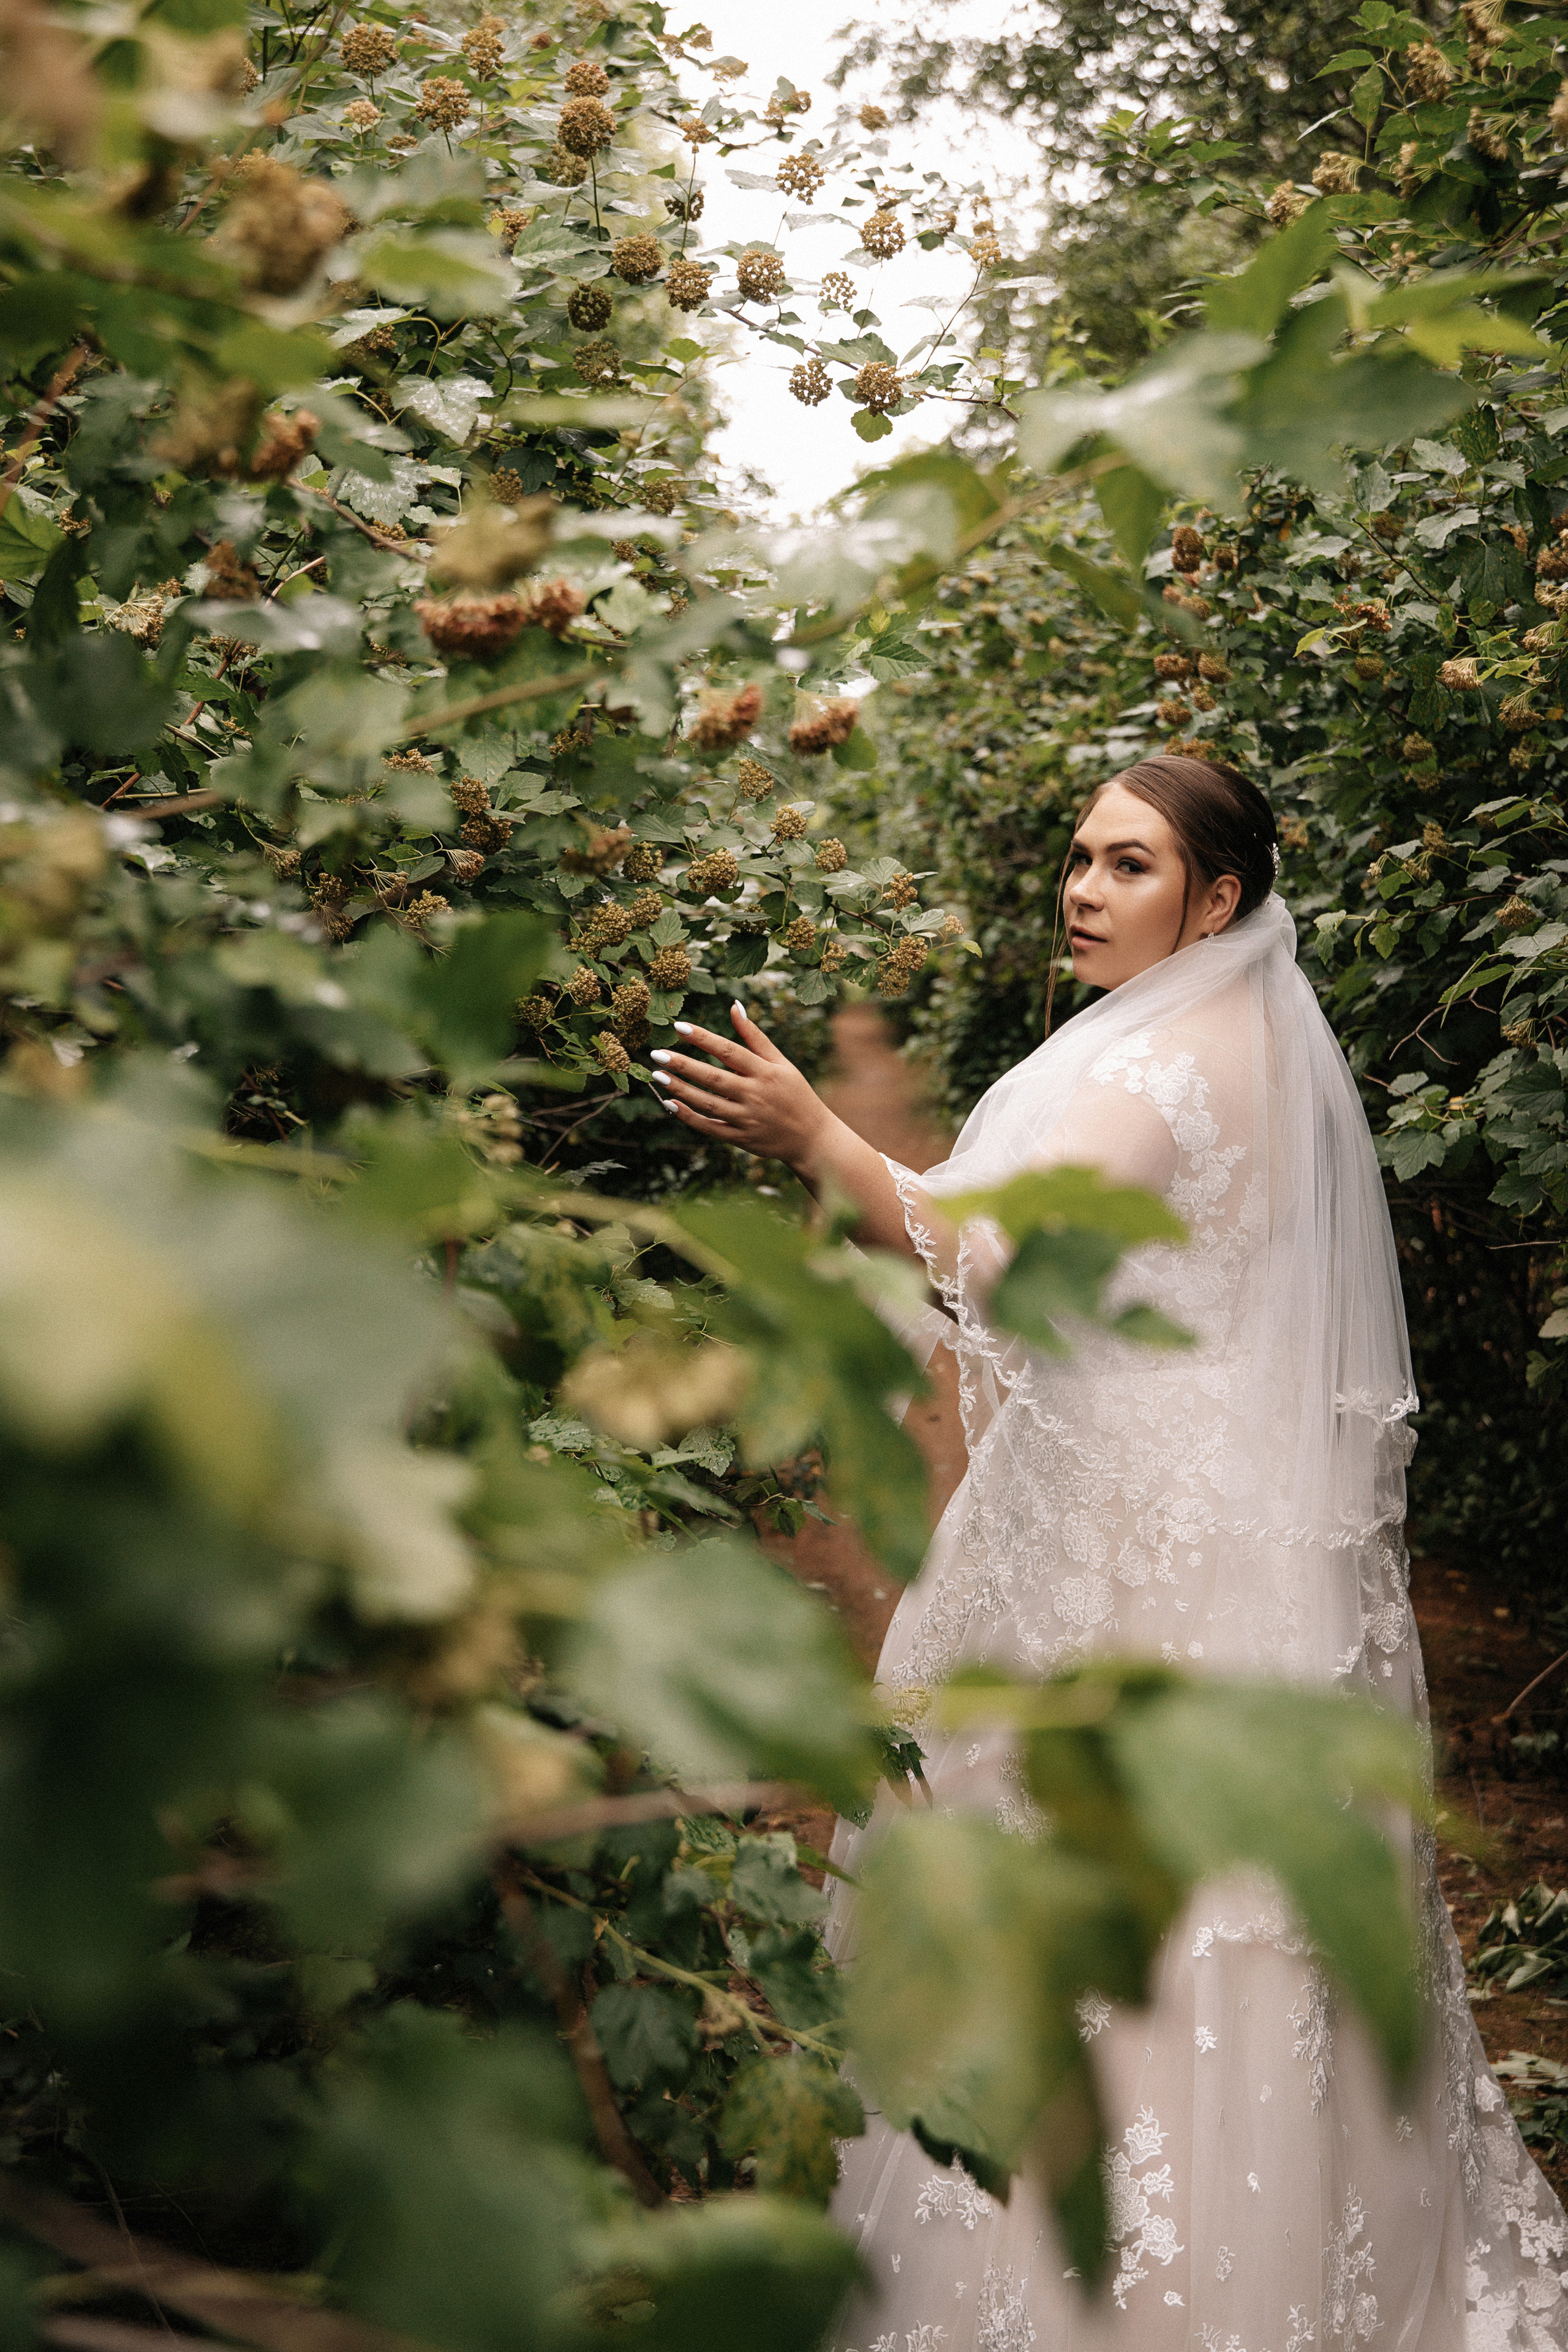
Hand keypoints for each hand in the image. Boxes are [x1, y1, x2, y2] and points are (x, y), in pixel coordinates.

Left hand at [649, 1001, 833, 1170]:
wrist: (812, 1138)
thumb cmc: (795, 1094)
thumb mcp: (781, 1062)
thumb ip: (755, 1037)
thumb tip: (734, 1006)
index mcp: (766, 1072)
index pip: (729, 1051)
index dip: (703, 1038)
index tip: (679, 1027)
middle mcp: (755, 1095)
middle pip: (713, 1078)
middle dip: (683, 1065)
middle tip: (657, 1054)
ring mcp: (747, 1119)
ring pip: (708, 1104)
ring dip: (681, 1090)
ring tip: (658, 1075)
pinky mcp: (741, 1138)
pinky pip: (710, 1128)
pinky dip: (689, 1117)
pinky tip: (670, 1104)